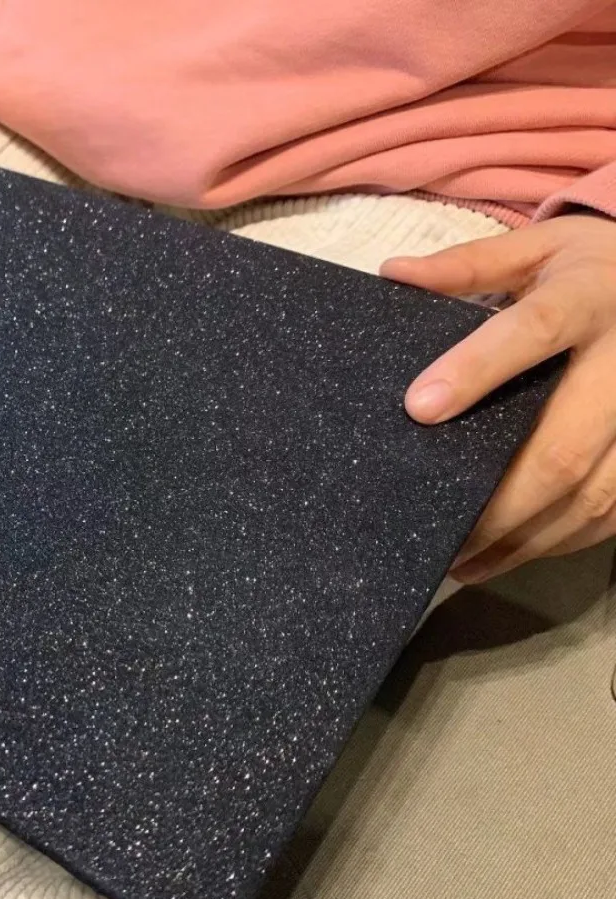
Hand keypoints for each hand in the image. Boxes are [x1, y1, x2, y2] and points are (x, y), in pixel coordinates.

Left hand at [381, 214, 615, 582]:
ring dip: (527, 537)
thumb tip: (394, 274)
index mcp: (588, 298)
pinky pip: (614, 511)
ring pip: (595, 493)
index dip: (476, 370)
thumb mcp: (540, 249)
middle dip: (499, 497)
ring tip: (462, 560)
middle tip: (438, 531)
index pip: (533, 332)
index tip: (419, 408)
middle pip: (565, 446)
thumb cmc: (592, 268)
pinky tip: (511, 554)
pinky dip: (563, 540)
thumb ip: (470, 265)